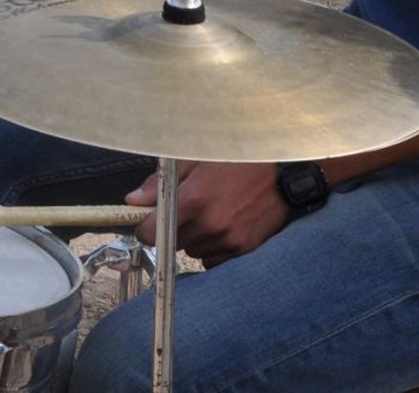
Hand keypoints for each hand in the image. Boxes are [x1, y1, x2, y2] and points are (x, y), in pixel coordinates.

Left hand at [126, 161, 289, 265]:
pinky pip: (214, 259)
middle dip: (173, 228)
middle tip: (190, 208)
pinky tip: (225, 225)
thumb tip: (133, 200)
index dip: (146, 227)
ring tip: (212, 213)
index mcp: (193, 199)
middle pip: (171, 242)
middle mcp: (209, 224)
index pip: (150, 232)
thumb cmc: (239, 160)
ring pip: (193, 250)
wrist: (284, 173)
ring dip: (195, 237)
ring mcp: (228, 240)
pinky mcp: (243, 249)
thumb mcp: (196, 159)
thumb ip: (162, 182)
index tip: (149, 221)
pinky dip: (214, 247)